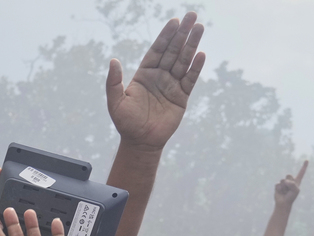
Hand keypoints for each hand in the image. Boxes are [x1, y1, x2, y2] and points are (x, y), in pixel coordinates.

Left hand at [106, 12, 205, 149]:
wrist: (140, 142)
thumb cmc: (126, 122)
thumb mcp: (115, 102)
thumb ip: (114, 82)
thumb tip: (113, 61)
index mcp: (145, 74)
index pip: (157, 50)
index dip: (166, 36)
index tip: (174, 21)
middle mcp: (160, 76)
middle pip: (173, 50)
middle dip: (182, 33)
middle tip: (192, 16)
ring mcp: (172, 85)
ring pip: (183, 61)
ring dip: (191, 44)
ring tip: (199, 28)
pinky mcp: (181, 97)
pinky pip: (190, 79)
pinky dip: (195, 67)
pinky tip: (201, 54)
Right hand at [274, 161, 307, 206]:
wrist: (284, 203)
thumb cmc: (291, 197)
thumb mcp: (296, 190)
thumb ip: (292, 184)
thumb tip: (284, 181)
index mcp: (297, 181)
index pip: (301, 172)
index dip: (304, 166)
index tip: (307, 160)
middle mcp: (290, 181)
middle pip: (288, 175)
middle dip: (288, 182)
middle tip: (288, 189)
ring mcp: (284, 183)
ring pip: (283, 180)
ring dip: (284, 187)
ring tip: (285, 192)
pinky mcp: (278, 185)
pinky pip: (278, 184)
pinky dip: (279, 189)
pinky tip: (280, 192)